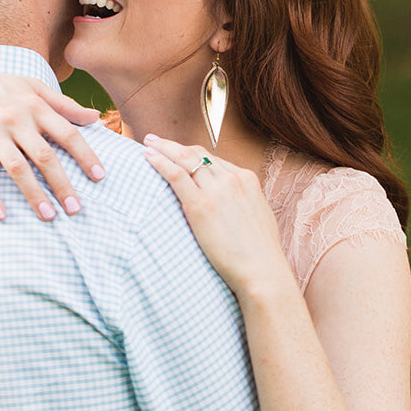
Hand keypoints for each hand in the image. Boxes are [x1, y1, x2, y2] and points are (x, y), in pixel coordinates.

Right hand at [0, 67, 104, 221]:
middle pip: (45, 156)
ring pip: (17, 168)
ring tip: (49, 217)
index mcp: (34, 106)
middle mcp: (15, 119)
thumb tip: (95, 117)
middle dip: (62, 184)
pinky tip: (2, 216)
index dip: (86, 156)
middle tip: (76, 209)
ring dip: (34, 195)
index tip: (100, 177)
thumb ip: (64, 103)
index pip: (67, 133)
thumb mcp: (31, 86)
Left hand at [142, 134, 289, 297]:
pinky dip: (160, 162)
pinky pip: (175, 174)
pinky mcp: (200, 205)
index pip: (213, 159)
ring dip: (163, 148)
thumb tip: (232, 205)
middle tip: (155, 139)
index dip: (192, 155)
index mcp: (247, 179)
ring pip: (184, 158)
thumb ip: (242, 203)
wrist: (262, 270)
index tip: (177, 153)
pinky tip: (148, 157)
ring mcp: (216, 190)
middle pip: (197, 154)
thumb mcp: (257, 216)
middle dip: (174, 145)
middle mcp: (232, 178)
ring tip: (148, 143)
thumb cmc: (260, 252)